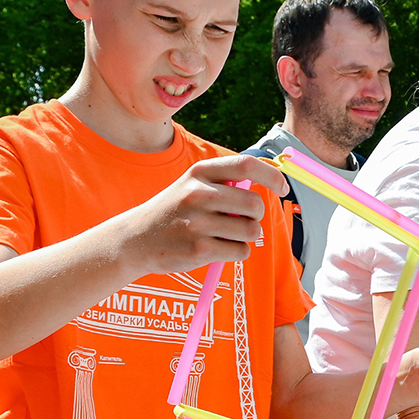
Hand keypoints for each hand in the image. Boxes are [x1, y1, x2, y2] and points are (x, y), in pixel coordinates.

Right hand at [119, 155, 288, 274]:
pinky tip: (215, 248)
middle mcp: (197, 194)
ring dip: (246, 236)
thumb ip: (226, 183)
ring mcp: (197, 222)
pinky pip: (240, 251)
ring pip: (251, 231)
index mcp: (199, 173)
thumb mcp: (193, 186)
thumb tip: (270, 184)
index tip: (282, 188)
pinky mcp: (199, 249)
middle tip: (242, 220)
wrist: (135, 239)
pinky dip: (236, 253)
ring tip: (225, 235)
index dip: (271, 176)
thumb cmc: (175, 212)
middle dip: (256, 216)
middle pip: (255, 204)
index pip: (245, 165)